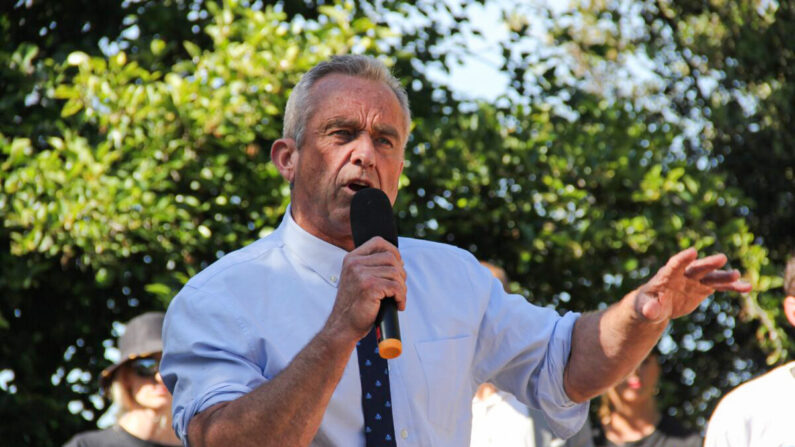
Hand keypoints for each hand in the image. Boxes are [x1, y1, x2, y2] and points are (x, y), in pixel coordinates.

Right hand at [325, 237, 406, 341]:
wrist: (343, 326)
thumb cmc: (355, 305)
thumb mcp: (358, 279)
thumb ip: (371, 267)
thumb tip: (398, 261)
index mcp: (351, 259)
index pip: (378, 242)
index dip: (393, 251)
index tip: (398, 266)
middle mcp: (354, 264)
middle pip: (391, 258)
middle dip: (400, 274)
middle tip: (398, 289)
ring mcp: (361, 275)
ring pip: (396, 273)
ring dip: (402, 288)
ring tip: (397, 299)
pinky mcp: (369, 287)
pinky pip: (396, 287)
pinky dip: (401, 297)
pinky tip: (398, 305)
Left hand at [635, 248, 751, 322]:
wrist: (655, 306)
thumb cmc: (646, 305)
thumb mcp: (644, 309)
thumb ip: (648, 308)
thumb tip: (650, 311)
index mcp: (666, 276)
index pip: (674, 265)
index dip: (682, 259)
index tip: (692, 251)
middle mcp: (682, 275)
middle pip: (696, 268)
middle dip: (708, 264)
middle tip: (722, 258)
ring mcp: (694, 280)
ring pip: (711, 276)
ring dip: (724, 276)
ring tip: (737, 276)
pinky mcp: (703, 287)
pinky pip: (720, 286)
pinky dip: (732, 287)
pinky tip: (747, 287)